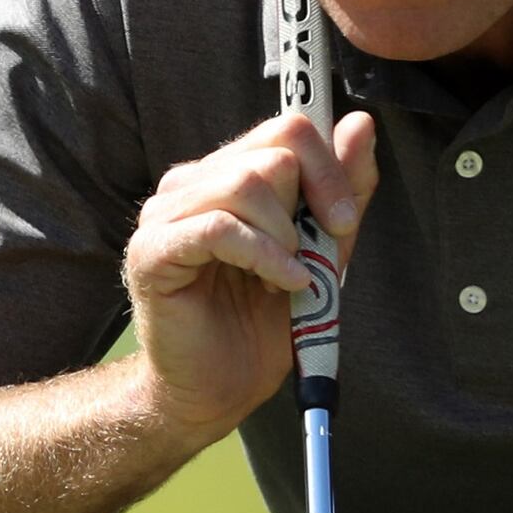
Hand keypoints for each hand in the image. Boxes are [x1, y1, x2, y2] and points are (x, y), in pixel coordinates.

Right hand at [122, 110, 378, 440]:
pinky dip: (265, 256)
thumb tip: (361, 124)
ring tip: (285, 280)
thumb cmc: (261, 323)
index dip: (327, 169)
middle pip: (272, 153)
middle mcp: (190, 185)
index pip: (286, 129)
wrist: (218, 388)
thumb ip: (341, 190)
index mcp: (226, 175)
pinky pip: (219, 227)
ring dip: (284, 238)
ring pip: (246, 183)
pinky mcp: (152, 251)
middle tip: (311, 259)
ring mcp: (165, 215)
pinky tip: (281, 285)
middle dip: (310, 208)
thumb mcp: (322, 250)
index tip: (342, 220)